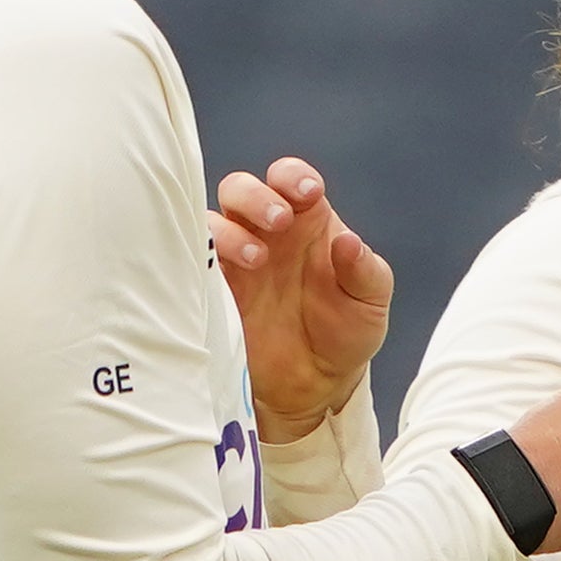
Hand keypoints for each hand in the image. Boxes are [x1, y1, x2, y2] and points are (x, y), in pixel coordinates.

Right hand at [211, 157, 391, 441]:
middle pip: (241, 189)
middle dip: (256, 196)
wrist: (315, 384)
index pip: (290, 180)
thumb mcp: (369, 301)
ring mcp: (234, 259)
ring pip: (211, 220)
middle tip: (279, 221)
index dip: (293, 177)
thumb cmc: (345, 332)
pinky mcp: (212, 289)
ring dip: (229, 230)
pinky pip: (191, 261)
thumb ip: (364, 270)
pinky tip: (220, 273)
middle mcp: (265, 233)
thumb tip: (348, 242)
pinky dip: (199, 257)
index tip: (308, 193)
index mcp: (307, 222)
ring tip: (258, 259)